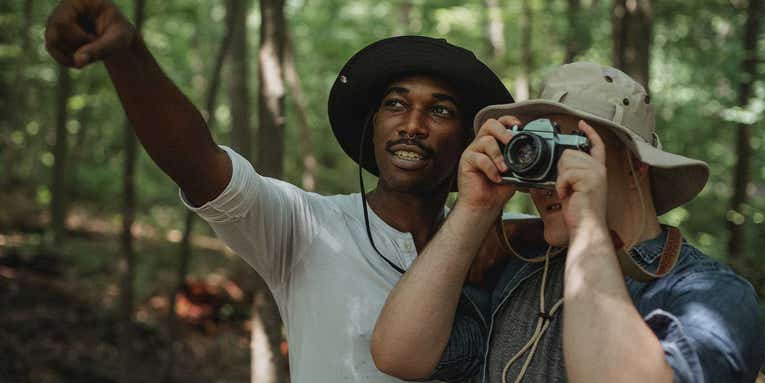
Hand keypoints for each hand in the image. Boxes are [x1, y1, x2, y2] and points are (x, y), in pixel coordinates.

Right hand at [45, 0, 136, 67]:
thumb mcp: (118, 40)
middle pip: (53, 33)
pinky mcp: (55, 32)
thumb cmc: (121, 34)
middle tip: (94, 48)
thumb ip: (100, 49)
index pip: (63, 22)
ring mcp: (56, 20)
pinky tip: (83, 58)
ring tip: (91, 54)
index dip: (77, 38)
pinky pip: (52, 49)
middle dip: (75, 48)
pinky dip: (67, 59)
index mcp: (78, 1)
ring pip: (51, 43)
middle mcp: (62, 8)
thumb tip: (78, 62)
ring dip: (71, 56)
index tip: (96, 41)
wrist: (118, 36)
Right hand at [456, 115, 516, 213]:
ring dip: (498, 155)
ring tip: (504, 170)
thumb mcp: (515, 173)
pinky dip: (491, 169)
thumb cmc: (497, 189)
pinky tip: (495, 179)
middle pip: (490, 124)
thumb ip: (521, 162)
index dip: (509, 120)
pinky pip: (480, 158)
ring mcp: (473, 152)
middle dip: (504, 132)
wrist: (484, 206)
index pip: (499, 123)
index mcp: (494, 144)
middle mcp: (481, 144)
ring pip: (486, 141)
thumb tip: (537, 157)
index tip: (519, 126)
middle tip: (511, 143)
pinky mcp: (465, 161)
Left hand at [556, 120, 607, 234]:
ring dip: (561, 178)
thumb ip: (572, 173)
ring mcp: (596, 173)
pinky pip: (566, 173)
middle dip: (562, 169)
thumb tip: (560, 163)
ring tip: (569, 192)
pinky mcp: (590, 179)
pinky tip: (567, 195)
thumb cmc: (580, 212)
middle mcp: (599, 169)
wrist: (586, 227)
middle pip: (571, 152)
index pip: (596, 145)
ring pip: (567, 161)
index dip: (589, 132)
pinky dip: (561, 185)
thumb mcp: (575, 188)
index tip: (581, 123)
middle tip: (567, 187)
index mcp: (597, 170)